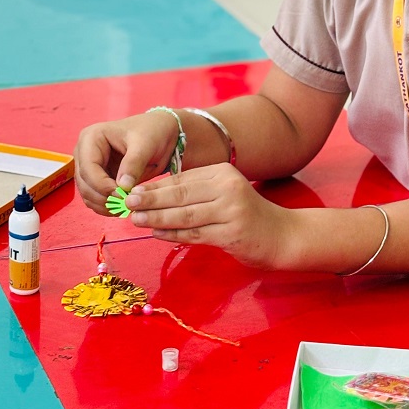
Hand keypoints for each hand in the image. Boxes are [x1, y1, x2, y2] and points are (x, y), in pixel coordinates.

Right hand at [73, 113, 178, 213]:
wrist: (161, 133)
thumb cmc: (152, 132)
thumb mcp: (146, 145)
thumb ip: (133, 164)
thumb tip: (122, 187)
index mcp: (92, 137)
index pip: (88, 168)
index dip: (102, 185)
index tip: (122, 195)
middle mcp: (84, 152)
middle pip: (85, 183)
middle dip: (103, 197)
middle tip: (125, 204)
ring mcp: (89, 166)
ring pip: (87, 194)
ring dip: (104, 205)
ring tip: (126, 206)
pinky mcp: (96, 179)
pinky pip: (95, 198)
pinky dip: (107, 205)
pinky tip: (123, 206)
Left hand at [125, 163, 292, 267]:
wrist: (281, 235)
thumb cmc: (246, 214)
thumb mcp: (224, 193)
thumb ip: (195, 191)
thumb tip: (154, 195)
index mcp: (223, 173)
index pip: (182, 178)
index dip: (155, 186)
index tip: (132, 191)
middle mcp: (228, 188)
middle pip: (181, 195)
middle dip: (151, 200)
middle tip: (127, 203)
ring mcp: (231, 211)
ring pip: (185, 215)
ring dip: (157, 218)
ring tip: (136, 219)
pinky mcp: (232, 234)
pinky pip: (195, 234)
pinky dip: (173, 234)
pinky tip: (157, 233)